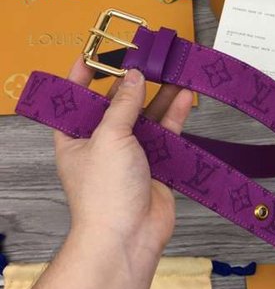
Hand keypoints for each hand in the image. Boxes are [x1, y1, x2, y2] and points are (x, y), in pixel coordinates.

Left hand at [54, 57, 192, 254]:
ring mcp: (130, 154)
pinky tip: (184, 97)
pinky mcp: (156, 164)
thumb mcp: (109, 137)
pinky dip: (175, 116)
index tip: (98, 53)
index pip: (75, 98)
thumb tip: (133, 77)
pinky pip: (166, 134)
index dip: (84, 74)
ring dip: (159, 96)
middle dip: (132, 82)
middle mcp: (102, 143)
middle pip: (116, 104)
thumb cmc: (105, 193)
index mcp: (75, 137)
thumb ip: (123, 105)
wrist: (130, 235)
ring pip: (146, 118)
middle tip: (148, 58)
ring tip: (173, 72)